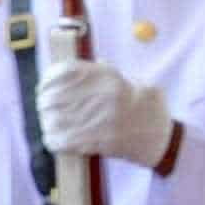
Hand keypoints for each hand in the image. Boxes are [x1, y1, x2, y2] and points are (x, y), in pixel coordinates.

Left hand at [37, 58, 178, 173]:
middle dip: (44, 103)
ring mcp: (96, 120)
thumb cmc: (147, 109)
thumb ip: (109, 73)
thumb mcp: (133, 81)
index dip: (49, 79)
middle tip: (44, 107)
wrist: (160, 139)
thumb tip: (93, 62)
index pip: (64, 72)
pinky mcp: (94, 142)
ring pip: (52, 120)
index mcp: (109, 78)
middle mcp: (100, 97)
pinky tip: (56, 140)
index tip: (44, 85)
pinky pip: (60, 141)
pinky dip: (54, 141)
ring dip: (47, 122)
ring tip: (50, 124)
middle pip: (53, 97)